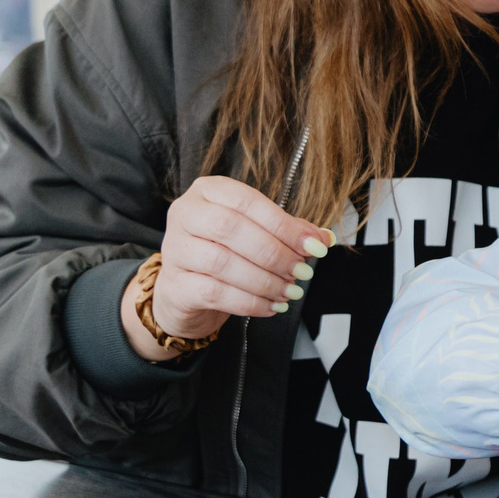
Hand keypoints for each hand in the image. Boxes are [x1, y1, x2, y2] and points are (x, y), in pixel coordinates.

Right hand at [121, 177, 334, 361]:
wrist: (185, 291)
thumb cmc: (224, 253)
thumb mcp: (256, 234)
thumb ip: (288, 232)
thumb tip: (323, 238)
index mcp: (208, 191)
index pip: (248, 202)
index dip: (284, 225)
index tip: (314, 246)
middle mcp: (185, 214)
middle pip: (232, 228)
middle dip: (275, 253)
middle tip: (301, 272)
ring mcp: (175, 249)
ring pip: (222, 262)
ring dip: (264, 280)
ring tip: (289, 291)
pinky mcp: (175, 285)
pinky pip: (214, 292)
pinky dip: (249, 302)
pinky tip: (270, 306)